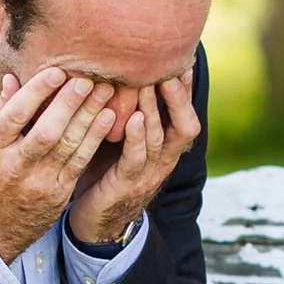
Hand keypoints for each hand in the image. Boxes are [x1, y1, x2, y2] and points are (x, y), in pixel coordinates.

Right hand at [0, 68, 117, 261]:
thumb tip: (13, 78)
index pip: (15, 115)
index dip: (37, 92)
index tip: (57, 71)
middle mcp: (13, 166)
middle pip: (45, 131)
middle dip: (69, 103)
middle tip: (87, 78)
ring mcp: (37, 183)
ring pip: (67, 146)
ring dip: (89, 116)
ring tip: (105, 91)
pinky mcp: (56, 194)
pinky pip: (79, 162)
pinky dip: (94, 138)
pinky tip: (107, 118)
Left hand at [66, 69, 199, 252]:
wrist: (96, 223)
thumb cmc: (108, 175)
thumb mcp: (123, 142)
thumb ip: (127, 114)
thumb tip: (120, 74)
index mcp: (166, 149)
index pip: (185, 115)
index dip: (186, 90)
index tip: (184, 60)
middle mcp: (163, 161)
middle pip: (185, 126)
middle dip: (179, 96)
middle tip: (172, 66)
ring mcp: (147, 174)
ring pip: (159, 138)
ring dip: (154, 109)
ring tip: (150, 82)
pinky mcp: (126, 184)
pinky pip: (135, 159)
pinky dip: (136, 136)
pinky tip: (132, 117)